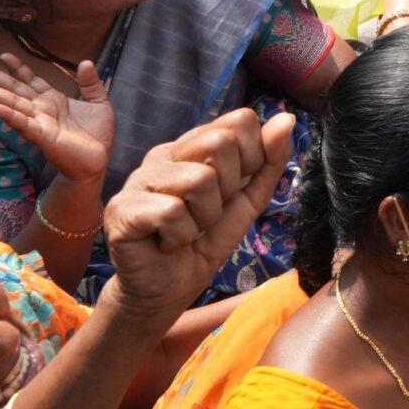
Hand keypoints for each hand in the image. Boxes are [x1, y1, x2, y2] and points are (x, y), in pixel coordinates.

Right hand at [0, 52, 113, 184]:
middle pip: (14, 90)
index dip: (17, 68)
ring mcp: (39, 122)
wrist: (97, 162)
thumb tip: (86, 61)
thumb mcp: (99, 103)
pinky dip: (9, 116)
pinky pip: (23, 124)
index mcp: (53, 99)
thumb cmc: (96, 135)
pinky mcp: (42, 136)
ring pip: (12, 104)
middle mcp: (42, 109)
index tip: (3, 55)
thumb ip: (91, 83)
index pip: (31, 80)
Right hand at [99, 108, 296, 325]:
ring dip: (204, 219)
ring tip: (186, 231)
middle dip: (228, 190)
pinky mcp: (122, 209)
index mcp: (192, 145)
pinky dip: (181, 237)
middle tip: (206, 216)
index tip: (233, 192)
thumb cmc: (204, 242)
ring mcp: (138, 178)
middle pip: (220, 142)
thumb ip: (268, 160)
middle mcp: (163, 154)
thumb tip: (286, 118)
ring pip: (198, 180)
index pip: (239, 121)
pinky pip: (172, 213)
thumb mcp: (248, 200)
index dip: (251, 159)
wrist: (169, 290)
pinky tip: (166, 243)